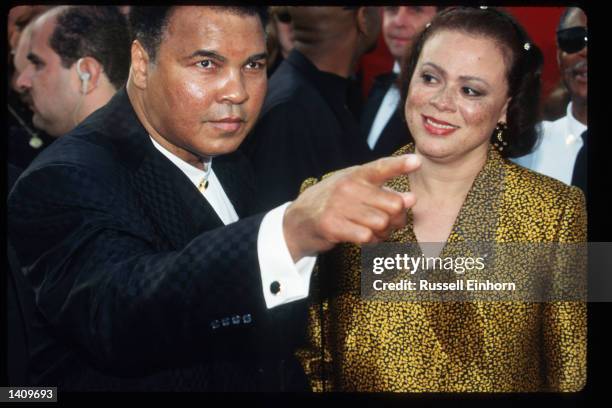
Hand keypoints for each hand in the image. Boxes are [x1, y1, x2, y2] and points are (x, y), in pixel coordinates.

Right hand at [283, 154, 420, 261]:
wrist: (298, 221)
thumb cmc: (333, 204)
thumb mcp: (354, 188)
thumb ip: (382, 191)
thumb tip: (411, 200)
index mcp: (356, 174)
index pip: (381, 167)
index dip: (400, 165)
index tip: (416, 162)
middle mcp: (348, 186)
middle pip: (394, 204)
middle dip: (398, 218)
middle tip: (390, 222)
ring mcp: (338, 205)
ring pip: (382, 223)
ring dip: (384, 232)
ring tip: (375, 231)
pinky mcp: (332, 225)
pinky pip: (367, 236)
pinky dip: (371, 241)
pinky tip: (365, 238)